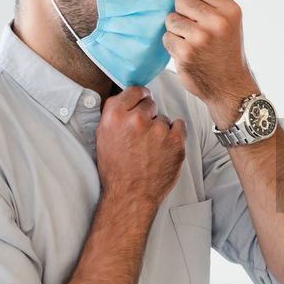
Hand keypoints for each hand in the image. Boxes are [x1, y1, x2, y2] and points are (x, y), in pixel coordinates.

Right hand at [95, 87, 185, 211]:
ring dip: (160, 129)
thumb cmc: (116, 169)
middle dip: (148, 115)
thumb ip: (114, 114)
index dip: (139, 96)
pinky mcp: (176, 141)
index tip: (142, 100)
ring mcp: (159, 130)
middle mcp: (137, 120)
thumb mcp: (104, 137)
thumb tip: (126, 96)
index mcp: (115, 116)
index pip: (134, 89)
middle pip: (150, 103)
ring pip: (164, 118)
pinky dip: (174, 135)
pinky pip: (179, 125)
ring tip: (151, 148)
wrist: (131, 194)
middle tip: (143, 134)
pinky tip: (163, 148)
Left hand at [154, 0, 255, 127]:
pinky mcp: (187, 53)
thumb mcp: (228, 22)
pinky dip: (172, 45)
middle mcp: (218, 21)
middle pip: (180, 1)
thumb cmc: (225, 52)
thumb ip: (207, 4)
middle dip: (180, 12)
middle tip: (192, 28)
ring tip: (191, 42)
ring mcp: (202, 37)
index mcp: (230, 9)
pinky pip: (166, 38)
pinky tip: (186, 54)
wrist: (231, 87)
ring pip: (171, 19)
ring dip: (175, 30)